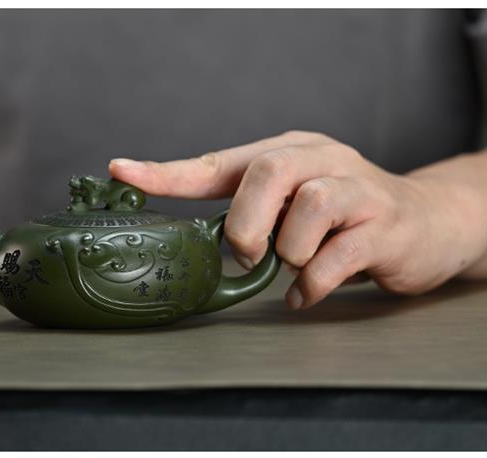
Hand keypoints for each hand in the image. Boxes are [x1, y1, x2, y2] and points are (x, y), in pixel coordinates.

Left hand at [109, 131, 485, 308]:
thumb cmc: (342, 213)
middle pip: (269, 172)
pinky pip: (337, 257)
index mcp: (286, 152)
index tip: (121, 173)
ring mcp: (357, 190)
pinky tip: (307, 291)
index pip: (216, 162)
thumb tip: (189, 245)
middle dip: (246, 221)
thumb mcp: (291, 200)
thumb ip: (248, 213)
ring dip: (289, 252)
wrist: (427, 220)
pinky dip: (313, 283)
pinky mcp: (384, 226)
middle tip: (246, 253)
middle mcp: (321, 160)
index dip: (167, 173)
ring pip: (308, 209)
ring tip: (293, 265)